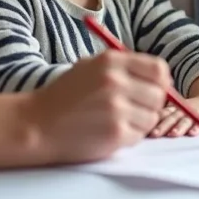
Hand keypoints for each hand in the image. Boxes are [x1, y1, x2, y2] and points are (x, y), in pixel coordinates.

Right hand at [26, 50, 170, 162]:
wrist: (36, 124)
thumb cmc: (64, 96)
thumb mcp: (90, 67)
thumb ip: (124, 68)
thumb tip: (162, 77)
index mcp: (111, 61)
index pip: (159, 69)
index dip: (160, 81)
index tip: (152, 89)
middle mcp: (116, 81)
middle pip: (160, 95)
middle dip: (151, 104)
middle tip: (133, 109)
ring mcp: (117, 108)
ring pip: (152, 118)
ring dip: (140, 123)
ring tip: (116, 121)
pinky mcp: (116, 133)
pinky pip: (139, 136)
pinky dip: (128, 137)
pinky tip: (108, 132)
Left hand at [149, 93, 198, 137]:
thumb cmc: (191, 111)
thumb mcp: (177, 112)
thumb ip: (163, 118)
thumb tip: (140, 129)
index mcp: (174, 109)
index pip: (163, 114)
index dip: (154, 122)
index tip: (145, 131)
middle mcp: (185, 109)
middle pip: (173, 117)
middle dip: (163, 126)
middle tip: (155, 134)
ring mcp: (198, 110)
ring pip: (188, 118)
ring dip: (180, 126)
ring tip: (173, 134)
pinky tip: (195, 131)